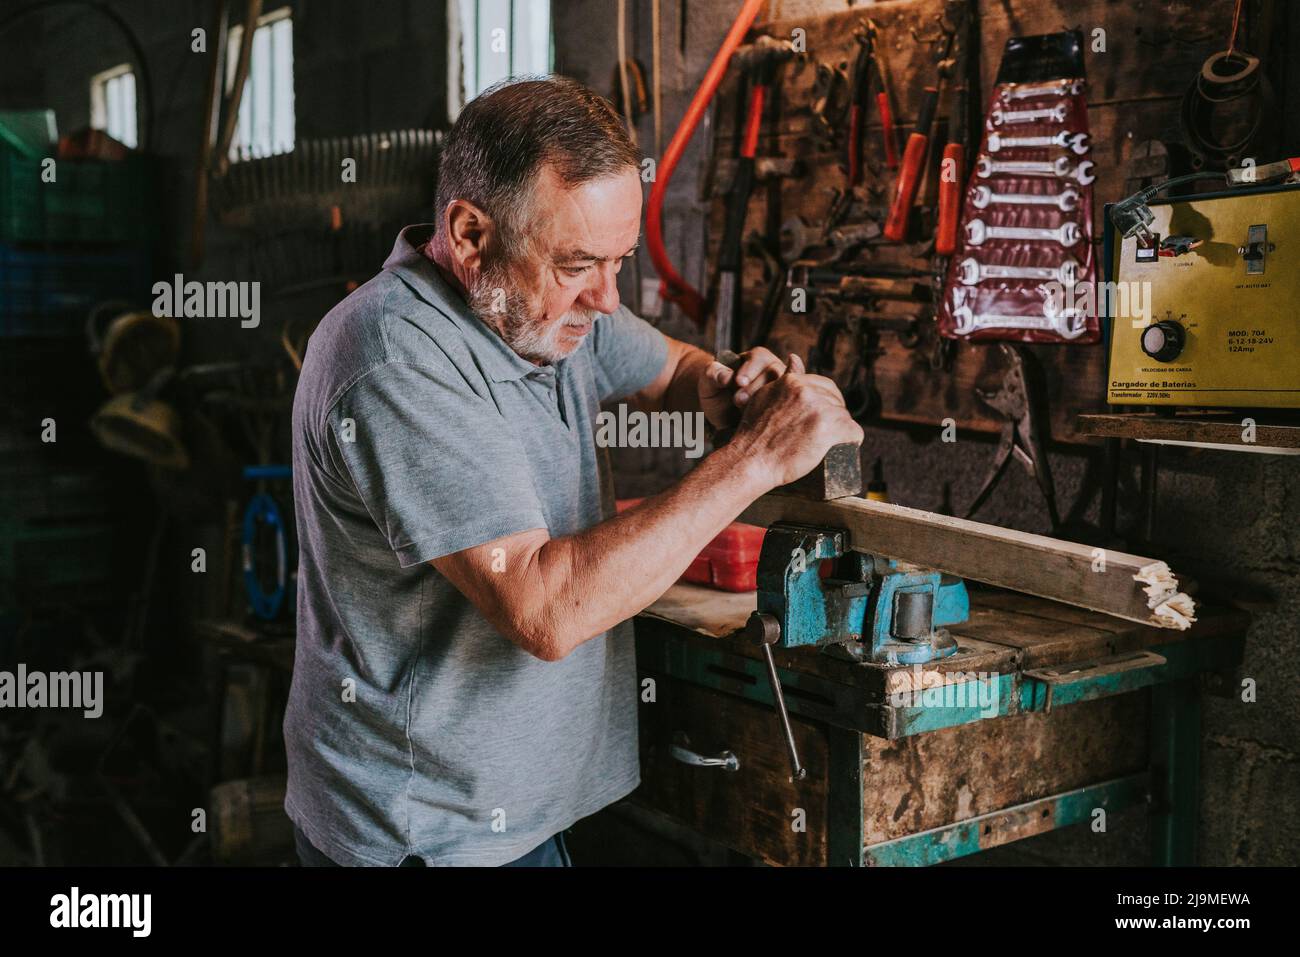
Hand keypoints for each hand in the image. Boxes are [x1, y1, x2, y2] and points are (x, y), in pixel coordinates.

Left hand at [698, 347, 786, 429]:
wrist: (721, 415)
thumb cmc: (716, 391)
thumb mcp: (708, 380)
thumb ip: (714, 373)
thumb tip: (727, 377)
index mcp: (757, 358)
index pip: (759, 358)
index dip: (750, 369)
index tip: (739, 382)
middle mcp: (773, 371)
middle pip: (774, 374)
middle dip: (755, 388)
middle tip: (737, 401)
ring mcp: (781, 389)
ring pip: (782, 392)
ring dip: (764, 402)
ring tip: (743, 411)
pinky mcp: (782, 407)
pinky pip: (784, 408)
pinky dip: (771, 414)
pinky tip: (758, 420)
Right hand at [729, 354, 864, 490]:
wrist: (750, 461)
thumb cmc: (753, 434)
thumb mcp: (763, 397)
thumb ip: (782, 378)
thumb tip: (795, 358)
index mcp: (792, 382)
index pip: (824, 386)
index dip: (825, 403)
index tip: (819, 418)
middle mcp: (807, 391)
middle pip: (836, 401)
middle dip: (833, 416)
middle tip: (821, 434)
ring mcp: (819, 409)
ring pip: (845, 417)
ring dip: (839, 430)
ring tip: (824, 444)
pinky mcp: (830, 428)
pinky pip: (854, 433)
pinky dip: (850, 442)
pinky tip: (839, 448)